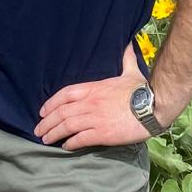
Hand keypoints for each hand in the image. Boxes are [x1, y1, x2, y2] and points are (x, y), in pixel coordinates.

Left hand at [35, 45, 152, 148]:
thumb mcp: (131, 72)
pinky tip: (65, 147)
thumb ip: (126, 59)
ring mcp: (95, 118)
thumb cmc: (142, 90)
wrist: (153, 106)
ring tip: (46, 140)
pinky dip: (70, 143)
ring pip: (66, 126)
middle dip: (47, 122)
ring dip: (54, 133)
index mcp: (94, 88)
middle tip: (38, 130)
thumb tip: (127, 45)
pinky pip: (80, 139)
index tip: (42, 111)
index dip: (51, 103)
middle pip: (61, 112)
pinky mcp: (102, 133)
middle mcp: (90, 102)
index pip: (65, 94)